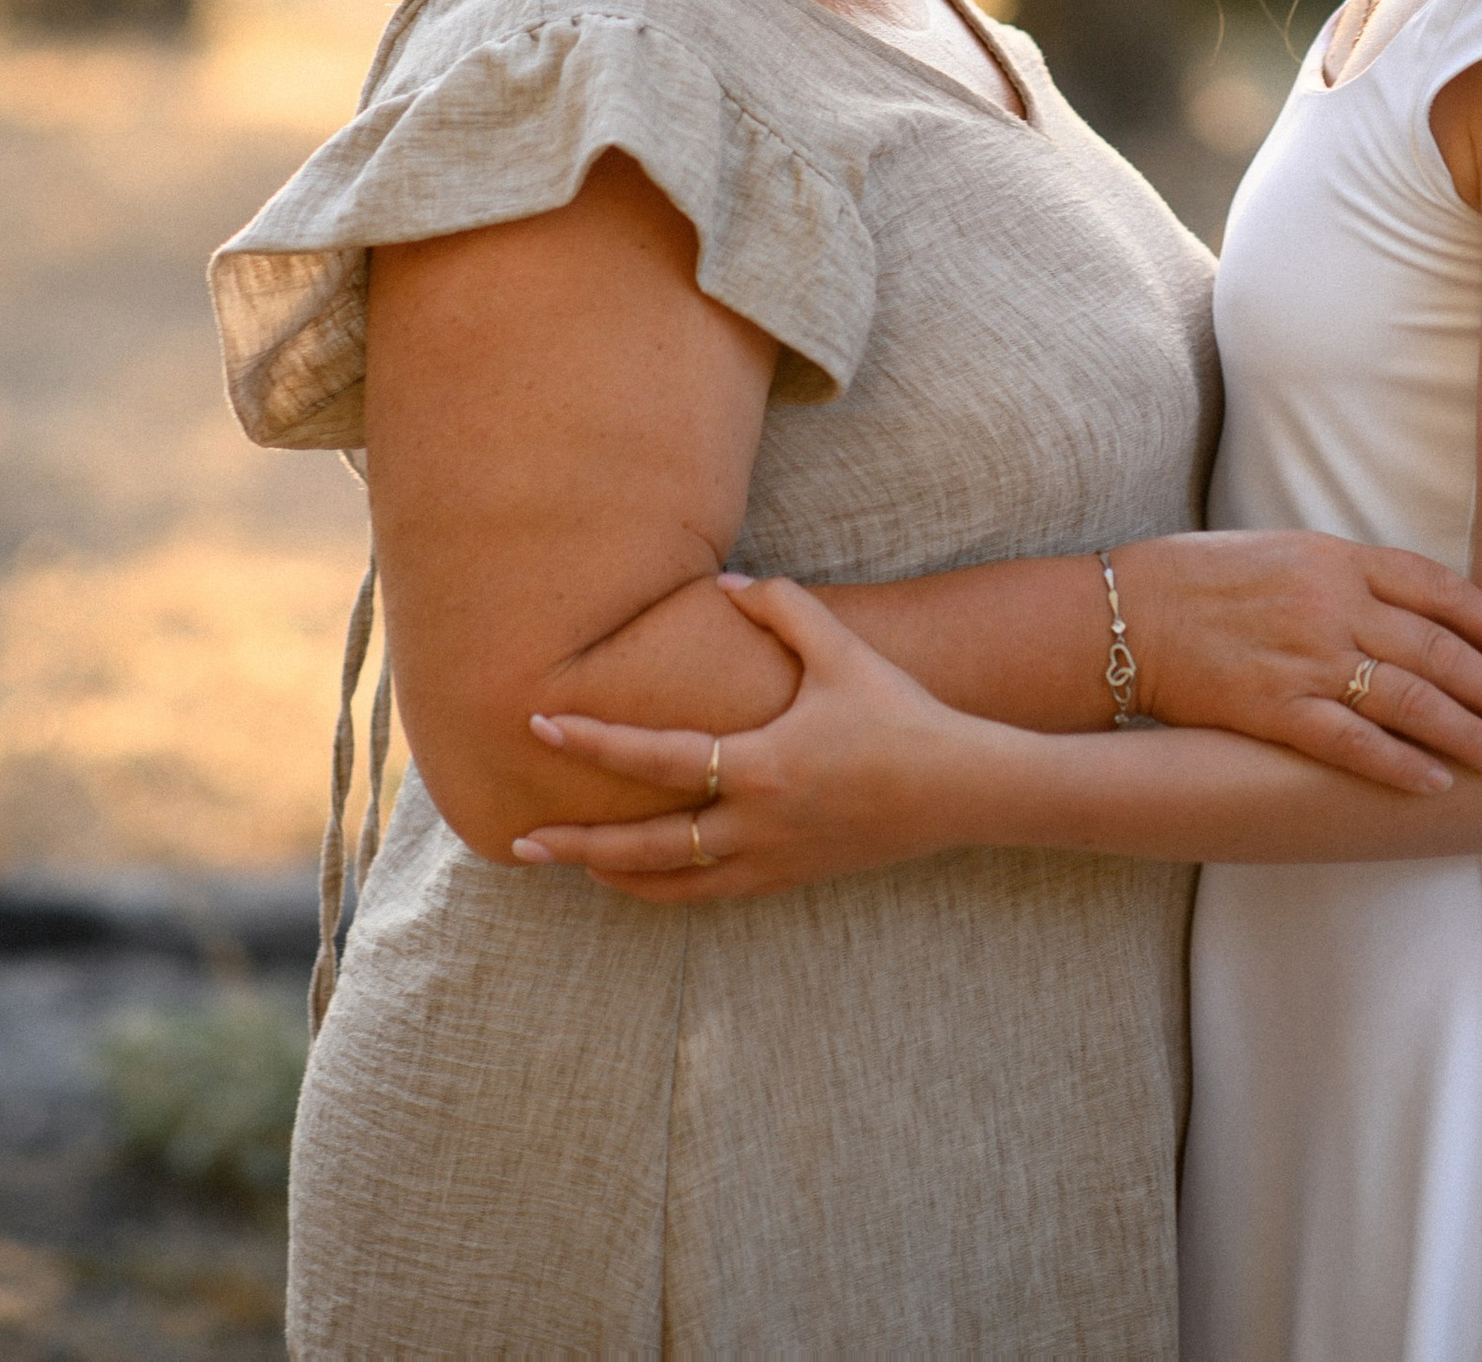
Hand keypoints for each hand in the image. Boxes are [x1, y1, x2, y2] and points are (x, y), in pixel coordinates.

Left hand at [513, 575, 984, 900]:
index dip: (593, 741)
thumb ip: (781, 609)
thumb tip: (723, 587)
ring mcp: (772, 861)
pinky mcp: (789, 878)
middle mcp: (756, 825)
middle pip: (645, 848)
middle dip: (579, 847)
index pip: (654, 757)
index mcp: (761, 766)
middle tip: (520, 843)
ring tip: (572, 868)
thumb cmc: (900, 713)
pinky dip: (666, 889)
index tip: (541, 725)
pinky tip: (643, 878)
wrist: (961, 789)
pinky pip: (711, 894)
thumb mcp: (842, 650)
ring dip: (615, 878)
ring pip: (673, 885)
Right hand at [1114, 531, 1481, 791]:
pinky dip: (1399, 764)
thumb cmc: (1203, 577)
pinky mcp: (1277, 711)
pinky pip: (1352, 743)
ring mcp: (1306, 660)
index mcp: (1336, 558)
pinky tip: (1435, 784)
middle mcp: (1331, 606)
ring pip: (1408, 700)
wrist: (1128, 614)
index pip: (1437, 588)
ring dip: (1466, 732)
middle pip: (1436, 649)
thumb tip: (1410, 605)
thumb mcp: (1285, 552)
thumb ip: (1348, 576)